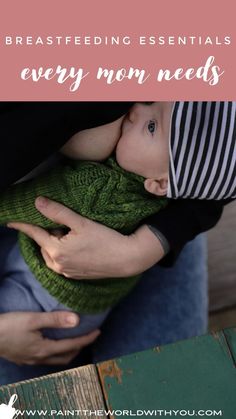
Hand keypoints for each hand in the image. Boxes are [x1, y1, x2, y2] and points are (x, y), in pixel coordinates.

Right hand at [0, 311, 99, 365]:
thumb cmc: (8, 327)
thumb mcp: (32, 320)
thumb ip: (55, 320)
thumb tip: (77, 320)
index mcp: (45, 349)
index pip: (72, 345)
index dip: (87, 339)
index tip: (98, 332)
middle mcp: (40, 358)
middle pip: (66, 357)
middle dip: (79, 347)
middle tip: (88, 336)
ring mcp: (31, 360)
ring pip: (56, 359)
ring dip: (67, 351)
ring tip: (73, 340)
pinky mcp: (24, 358)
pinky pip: (46, 358)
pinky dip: (55, 351)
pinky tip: (51, 343)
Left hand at [8, 197, 163, 279]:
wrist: (126, 259)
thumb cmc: (105, 239)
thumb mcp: (81, 223)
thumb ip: (58, 212)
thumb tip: (37, 202)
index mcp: (56, 251)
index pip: (35, 234)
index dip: (23, 226)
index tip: (11, 222)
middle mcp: (58, 265)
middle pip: (44, 244)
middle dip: (48, 233)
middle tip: (65, 224)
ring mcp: (66, 272)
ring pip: (52, 254)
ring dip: (55, 243)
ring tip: (73, 234)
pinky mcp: (76, 276)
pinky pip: (61, 262)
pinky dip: (63, 253)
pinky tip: (79, 246)